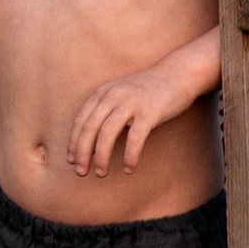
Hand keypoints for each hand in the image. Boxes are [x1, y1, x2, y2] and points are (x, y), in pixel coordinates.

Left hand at [67, 65, 185, 179]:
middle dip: (82, 153)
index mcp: (103, 92)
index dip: (74, 142)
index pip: (81, 120)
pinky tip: (129, 168)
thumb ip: (107, 113)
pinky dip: (130, 155)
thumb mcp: (121, 96)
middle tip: (80, 172)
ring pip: (107, 133)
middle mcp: (113, 95)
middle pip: (90, 128)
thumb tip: (93, 145)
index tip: (71, 160)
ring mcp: (131, 102)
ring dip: (101, 157)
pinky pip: (135, 137)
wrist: (178, 74)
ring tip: (101, 173)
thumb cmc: (148, 91)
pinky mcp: (149, 111)